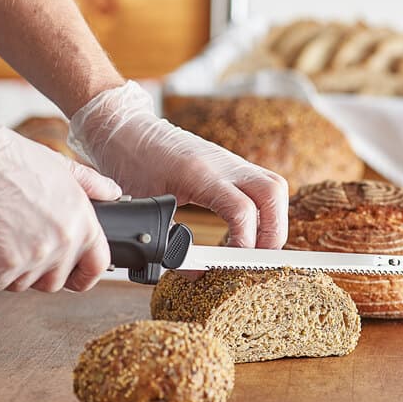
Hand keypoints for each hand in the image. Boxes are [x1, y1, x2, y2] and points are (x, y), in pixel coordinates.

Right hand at [0, 106, 120, 291]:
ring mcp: (35, 257)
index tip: (74, 278)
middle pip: (56, 281)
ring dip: (8, 273)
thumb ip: (90, 184)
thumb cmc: (8, 159)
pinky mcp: (3, 266)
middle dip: (37, 273)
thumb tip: (112, 192)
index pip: (97, 265)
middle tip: (18, 253)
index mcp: (82, 222)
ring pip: (23, 285)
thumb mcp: (60, 166)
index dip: (86, 276)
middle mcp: (63, 243)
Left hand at [68, 81, 288, 247]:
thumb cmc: (131, 163)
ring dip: (275, 220)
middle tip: (256, 258)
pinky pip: (264, 184)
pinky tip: (250, 228)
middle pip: (273, 194)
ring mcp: (230, 162)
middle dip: (273, 232)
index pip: (242, 209)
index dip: (245, 242)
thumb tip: (196, 272)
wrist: (127, 129)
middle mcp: (222, 164)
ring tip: (257, 246)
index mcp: (199, 173)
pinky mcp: (231, 164)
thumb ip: (170, 240)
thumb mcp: (146, 206)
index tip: (232, 262)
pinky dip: (266, 209)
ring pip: (275, 187)